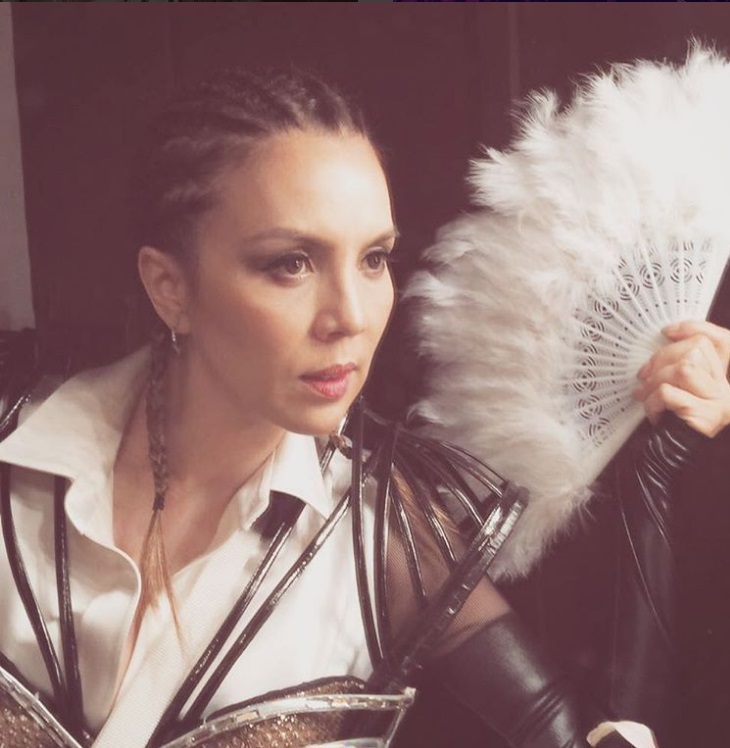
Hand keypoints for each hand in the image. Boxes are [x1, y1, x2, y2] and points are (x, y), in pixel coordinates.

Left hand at [634, 320, 729, 437]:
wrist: (670, 455)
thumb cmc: (669, 420)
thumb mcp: (675, 388)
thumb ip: (676, 365)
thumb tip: (663, 341)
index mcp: (720, 378)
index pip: (721, 341)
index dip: (696, 329)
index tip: (668, 332)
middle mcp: (725, 388)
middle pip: (696, 350)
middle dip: (661, 359)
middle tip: (643, 376)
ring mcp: (719, 401)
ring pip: (683, 369)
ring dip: (655, 381)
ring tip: (644, 394)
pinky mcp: (706, 415)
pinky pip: (669, 394)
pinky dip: (652, 401)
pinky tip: (651, 412)